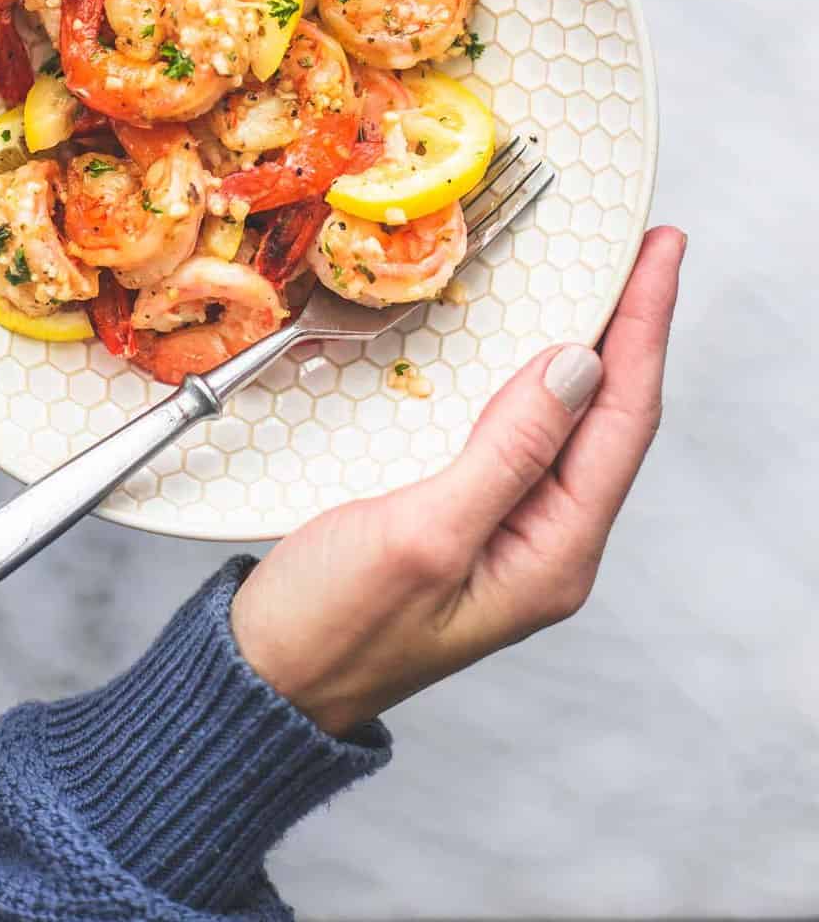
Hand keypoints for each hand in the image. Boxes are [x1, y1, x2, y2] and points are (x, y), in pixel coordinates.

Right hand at [231, 226, 684, 737]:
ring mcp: (507, 529)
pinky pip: (519, 430)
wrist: (265, 676)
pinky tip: (525, 341)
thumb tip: (580, 366)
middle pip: (609, 417)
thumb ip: (507, 453)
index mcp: (553, 554)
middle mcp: (545, 542)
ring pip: (567, 420)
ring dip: (587, 345)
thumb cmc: (335, 624)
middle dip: (632, 328)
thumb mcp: (424, 534)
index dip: (646, 328)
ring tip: (604, 279)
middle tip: (644, 248)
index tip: (660, 253)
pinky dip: (529, 374)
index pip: (623, 420)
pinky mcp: (464, 512)